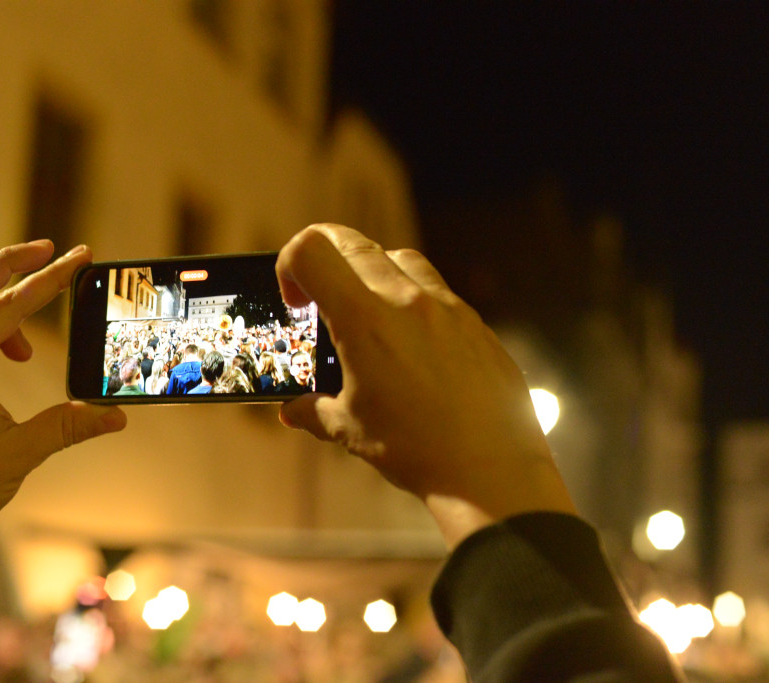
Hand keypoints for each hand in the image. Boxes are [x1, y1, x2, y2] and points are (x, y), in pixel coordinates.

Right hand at [276, 225, 574, 548]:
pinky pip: (436, 289)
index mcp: (365, 320)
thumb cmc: (416, 450)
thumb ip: (314, 410)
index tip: (294, 302)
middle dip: (324, 259)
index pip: (311, 252)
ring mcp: (447, 307)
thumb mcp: (350, 430)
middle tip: (317, 296)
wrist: (491, 471)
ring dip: (371, 270)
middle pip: (352, 242)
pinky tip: (409, 342)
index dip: (288, 266)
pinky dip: (411, 298)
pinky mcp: (475, 323)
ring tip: (366, 314)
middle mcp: (406, 299)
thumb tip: (294, 410)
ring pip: (399, 257)